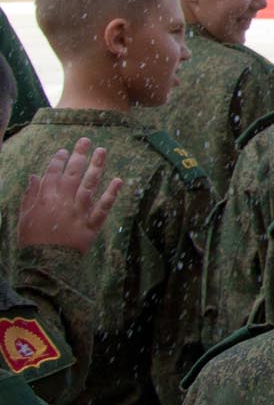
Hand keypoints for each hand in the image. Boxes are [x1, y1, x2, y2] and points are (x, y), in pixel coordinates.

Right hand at [18, 138, 123, 254]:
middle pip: (71, 174)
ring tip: (102, 151)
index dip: (58, 161)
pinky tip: (118, 180)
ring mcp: (78, 213)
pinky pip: (103, 208)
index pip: (52, 174)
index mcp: (45, 200)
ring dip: (96, 167)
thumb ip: (30, 196)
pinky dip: (111, 194)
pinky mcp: (91, 225)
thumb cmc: (33, 240)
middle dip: (79, 156)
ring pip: (88, 186)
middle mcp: (63, 202)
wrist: (46, 264)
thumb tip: (34, 176)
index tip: (64, 150)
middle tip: (86, 140)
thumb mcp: (25, 217)